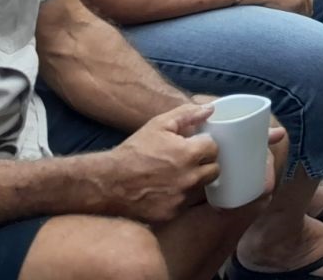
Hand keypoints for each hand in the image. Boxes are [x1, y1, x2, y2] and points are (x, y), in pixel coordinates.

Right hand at [100, 105, 219, 222]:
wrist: (108, 183)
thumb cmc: (133, 151)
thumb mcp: (158, 125)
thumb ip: (187, 114)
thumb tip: (210, 109)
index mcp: (188, 154)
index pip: (214, 148)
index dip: (205, 145)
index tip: (196, 145)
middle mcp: (189, 178)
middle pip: (214, 170)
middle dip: (205, 164)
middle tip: (190, 160)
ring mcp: (181, 198)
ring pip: (202, 188)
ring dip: (195, 181)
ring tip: (178, 175)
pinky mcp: (172, 213)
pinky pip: (186, 203)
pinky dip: (181, 196)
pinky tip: (168, 189)